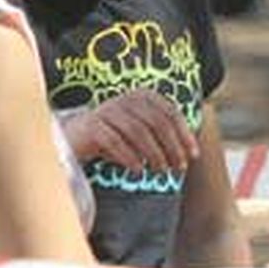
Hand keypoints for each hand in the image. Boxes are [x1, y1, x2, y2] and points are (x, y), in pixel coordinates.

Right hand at [61, 89, 197, 171]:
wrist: (74, 139)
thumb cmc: (115, 137)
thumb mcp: (141, 133)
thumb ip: (163, 135)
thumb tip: (190, 151)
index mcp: (141, 97)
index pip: (170, 112)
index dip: (184, 134)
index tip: (193, 155)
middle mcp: (125, 99)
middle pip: (157, 122)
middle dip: (172, 147)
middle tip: (179, 167)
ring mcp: (106, 111)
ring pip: (138, 131)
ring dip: (153, 154)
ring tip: (160, 171)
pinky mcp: (91, 126)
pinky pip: (115, 142)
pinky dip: (130, 158)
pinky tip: (138, 171)